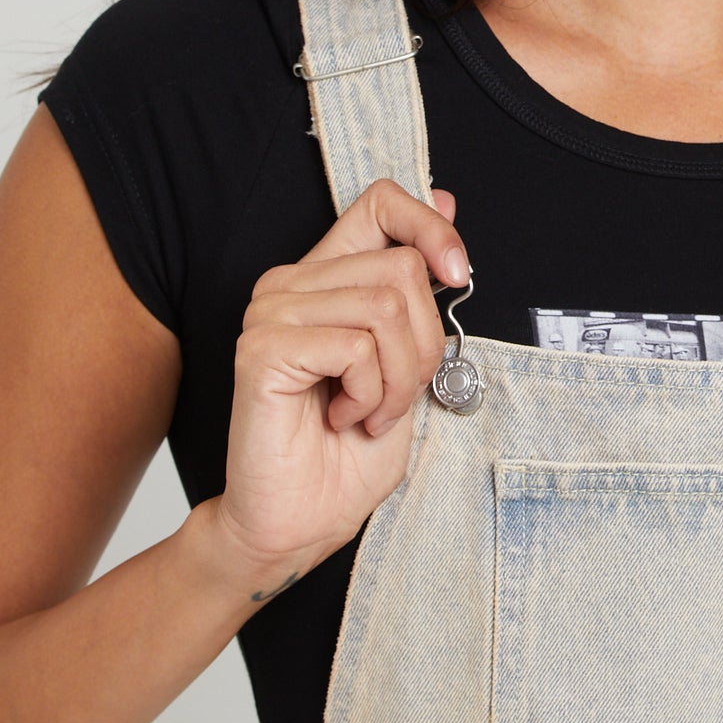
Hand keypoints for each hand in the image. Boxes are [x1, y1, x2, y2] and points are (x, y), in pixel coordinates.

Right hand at [209, 179, 468, 592]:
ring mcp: (270, 313)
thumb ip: (417, 291)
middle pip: (401, 269)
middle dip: (422, 347)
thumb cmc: (347, 455)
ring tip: (368, 414)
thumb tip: (445, 199)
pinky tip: (343, 420)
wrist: (297, 522)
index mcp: (324, 279)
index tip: (459, 274)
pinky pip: (356, 348)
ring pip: (384, 307)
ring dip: (398, 380)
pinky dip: (371, 395)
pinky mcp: (263, 349)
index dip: (429, 227)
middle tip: (394, 399)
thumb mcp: (406, 365)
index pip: (379, 203)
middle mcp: (290, 284)